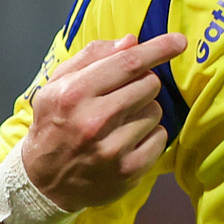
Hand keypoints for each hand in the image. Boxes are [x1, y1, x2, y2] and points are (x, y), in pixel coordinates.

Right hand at [21, 32, 186, 211]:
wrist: (44, 182)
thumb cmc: (53, 125)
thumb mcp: (57, 85)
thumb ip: (92, 57)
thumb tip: (131, 42)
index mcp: (74, 93)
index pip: (128, 63)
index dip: (158, 49)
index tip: (179, 41)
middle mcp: (94, 120)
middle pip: (149, 84)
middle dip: (143, 84)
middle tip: (123, 96)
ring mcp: (113, 148)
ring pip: (156, 111)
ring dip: (145, 111)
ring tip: (120, 122)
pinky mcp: (129, 170)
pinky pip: (160, 137)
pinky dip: (150, 136)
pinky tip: (127, 141)